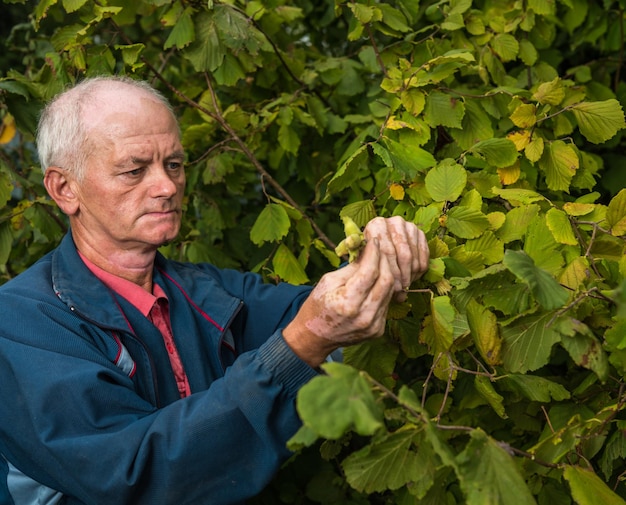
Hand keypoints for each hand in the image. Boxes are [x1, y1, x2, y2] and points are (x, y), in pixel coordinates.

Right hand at [283, 217, 428, 366]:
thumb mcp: (327, 281)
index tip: (373, 240)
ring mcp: (373, 325)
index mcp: (348, 303)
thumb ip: (351, 268)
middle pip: (386, 281)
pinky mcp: (378, 330)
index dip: (374, 253)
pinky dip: (383, 290)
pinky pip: (386, 304)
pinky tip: (376, 282)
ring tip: (379, 262)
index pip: (370, 272)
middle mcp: (364, 316)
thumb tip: (367, 250)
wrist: (314, 337)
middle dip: (385, 261)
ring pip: (390, 292)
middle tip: (379, 248)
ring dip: (386, 274)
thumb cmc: (317, 306)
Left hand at [363, 216, 428, 301]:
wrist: (382, 244)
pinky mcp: (420, 233)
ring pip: (413, 256)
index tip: (391, 286)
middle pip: (403, 254)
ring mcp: (409, 226)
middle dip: (402, 275)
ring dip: (410, 274)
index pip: (387, 251)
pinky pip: (424, 255)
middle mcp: (395, 222)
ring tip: (405, 285)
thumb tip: (348, 252)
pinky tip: (412, 277)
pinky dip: (419, 269)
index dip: (390, 271)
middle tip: (400, 288)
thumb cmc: (369, 253)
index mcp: (377, 224)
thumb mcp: (360, 254)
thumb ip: (359, 257)